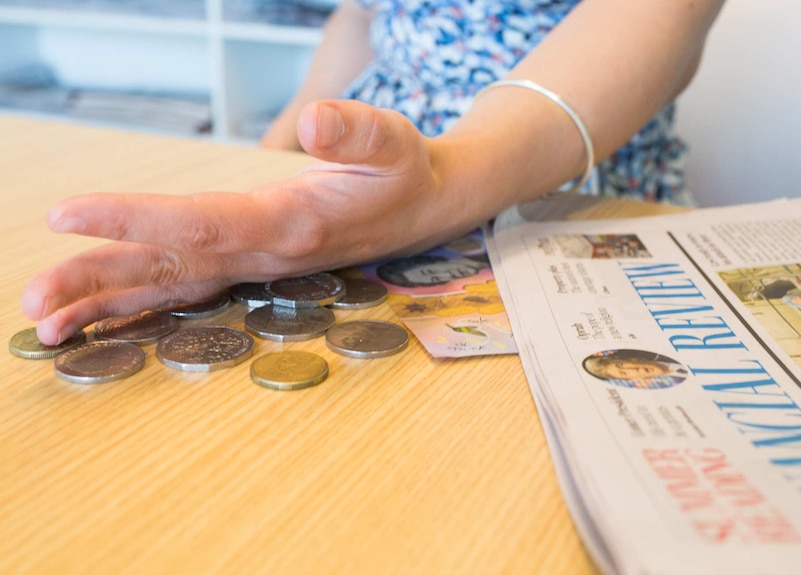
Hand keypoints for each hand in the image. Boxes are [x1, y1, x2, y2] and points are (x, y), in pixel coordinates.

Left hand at [22, 100, 476, 344]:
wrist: (421, 211)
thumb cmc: (404, 173)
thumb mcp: (396, 142)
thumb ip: (358, 131)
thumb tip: (312, 121)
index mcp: (291, 224)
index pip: (202, 222)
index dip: (135, 219)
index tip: (68, 214)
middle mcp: (264, 254)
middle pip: (173, 269)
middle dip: (102, 282)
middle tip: (35, 302)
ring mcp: (254, 264)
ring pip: (173, 286)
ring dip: (110, 302)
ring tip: (46, 320)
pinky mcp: (249, 262)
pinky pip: (187, 287)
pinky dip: (139, 301)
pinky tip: (99, 310)